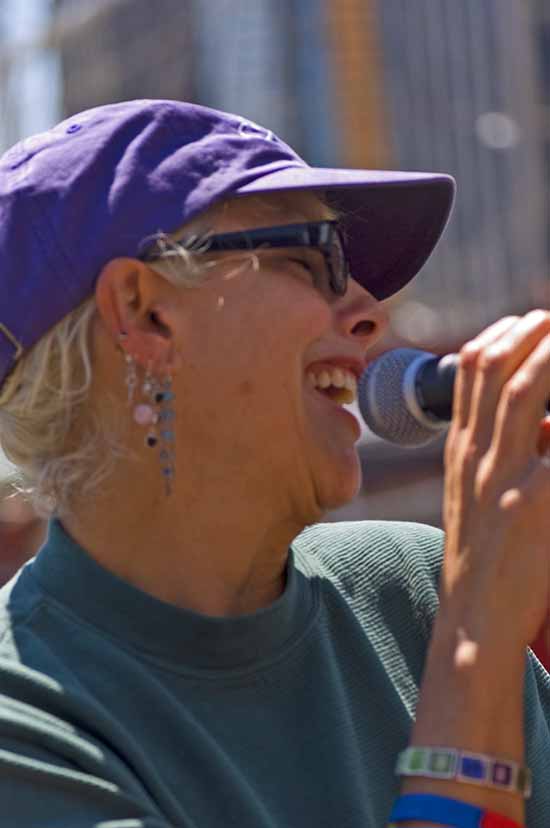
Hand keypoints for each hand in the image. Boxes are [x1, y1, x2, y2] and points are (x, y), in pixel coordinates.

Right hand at [441, 310, 549, 654]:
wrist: (475, 618)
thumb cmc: (480, 556)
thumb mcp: (471, 494)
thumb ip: (496, 452)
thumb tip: (545, 420)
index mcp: (461, 450)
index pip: (468, 373)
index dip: (499, 335)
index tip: (527, 321)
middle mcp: (477, 456)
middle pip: (496, 369)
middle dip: (531, 332)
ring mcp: (503, 478)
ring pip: (526, 392)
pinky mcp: (535, 505)